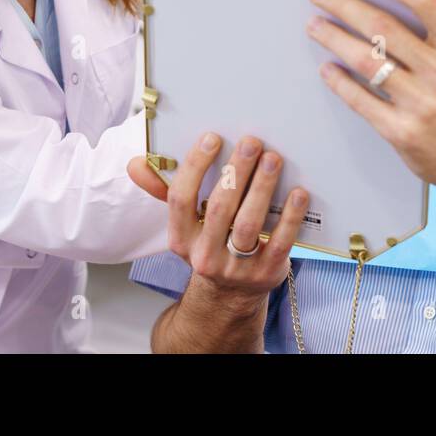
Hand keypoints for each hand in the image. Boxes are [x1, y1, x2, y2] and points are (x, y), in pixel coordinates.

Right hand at [128, 133, 308, 304]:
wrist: (228, 298)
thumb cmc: (208, 245)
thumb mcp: (185, 225)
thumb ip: (164, 191)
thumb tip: (136, 163)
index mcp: (181, 240)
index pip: (181, 199)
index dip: (195, 166)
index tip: (213, 137)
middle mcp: (205, 256)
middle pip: (220, 208)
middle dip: (236, 171)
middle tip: (252, 141)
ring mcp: (237, 268)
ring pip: (249, 223)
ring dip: (262, 187)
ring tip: (273, 158)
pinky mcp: (266, 273)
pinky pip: (280, 241)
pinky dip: (290, 215)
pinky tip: (298, 192)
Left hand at [302, 0, 435, 204]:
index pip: (425, 2)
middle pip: (384, 28)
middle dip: (345, 4)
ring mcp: (422, 105)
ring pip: (367, 62)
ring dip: (334, 39)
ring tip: (314, 25)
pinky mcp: (402, 133)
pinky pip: (361, 101)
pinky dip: (340, 82)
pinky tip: (326, 68)